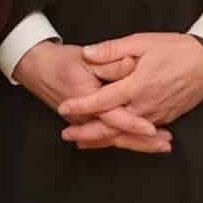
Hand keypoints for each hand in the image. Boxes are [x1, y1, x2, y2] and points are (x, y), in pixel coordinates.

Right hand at [16, 39, 169, 154]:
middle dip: (142, 142)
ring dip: (137, 144)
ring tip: (161, 145)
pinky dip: (124, 140)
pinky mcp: (85, 124)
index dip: (133, 123)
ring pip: (112, 139)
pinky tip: (140, 143)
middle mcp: (83, 116)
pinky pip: (106, 137)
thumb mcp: (85, 57)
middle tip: (165, 144)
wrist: (36, 67)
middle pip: (115, 135)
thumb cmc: (61, 61)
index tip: (152, 129)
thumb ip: (110, 61)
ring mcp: (83, 123)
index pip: (112, 116)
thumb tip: (130, 64)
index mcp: (85, 97)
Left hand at [63, 33, 202, 141]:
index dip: (81, 105)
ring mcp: (157, 115)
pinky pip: (140, 134)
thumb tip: (88, 53)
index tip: (64, 108)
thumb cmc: (177, 49)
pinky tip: (111, 139)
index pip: (103, 100)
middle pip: (111, 126)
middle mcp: (146, 105)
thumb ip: (113, 50)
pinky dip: (124, 138)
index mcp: (137, 86)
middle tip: (66, 134)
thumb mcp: (142, 42)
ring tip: (82, 142)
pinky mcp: (165, 118)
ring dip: (103, 139)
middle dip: (87, 133)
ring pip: (125, 134)